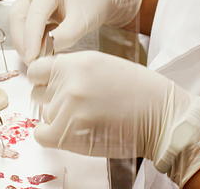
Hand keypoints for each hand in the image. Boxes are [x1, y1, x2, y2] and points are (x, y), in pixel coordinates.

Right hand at [9, 0, 141, 62]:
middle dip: (22, 40)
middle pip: (18, 14)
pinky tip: (36, 47)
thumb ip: (64, 37)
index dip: (31, 37)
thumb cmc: (93, 3)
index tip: (32, 58)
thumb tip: (43, 53)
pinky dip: (26, 35)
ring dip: (22, 39)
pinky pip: (22, 19)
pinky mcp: (29, 0)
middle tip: (30, 60)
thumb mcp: (82, 23)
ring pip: (17, 18)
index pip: (35, 13)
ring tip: (33, 56)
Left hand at [28, 51, 199, 186]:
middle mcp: (69, 81)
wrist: (162, 116)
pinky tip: (72, 134)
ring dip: (60, 120)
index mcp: (77, 61)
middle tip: (78, 107)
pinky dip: (52, 136)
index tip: (49, 88)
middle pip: (39, 94)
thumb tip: (47, 81)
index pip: (36, 70)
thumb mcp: (103, 66)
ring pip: (46, 115)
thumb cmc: (139, 92)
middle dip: (53, 101)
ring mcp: (69, 106)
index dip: (42, 81)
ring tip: (88, 119)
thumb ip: (74, 70)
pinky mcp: (70, 131)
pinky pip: (43, 134)